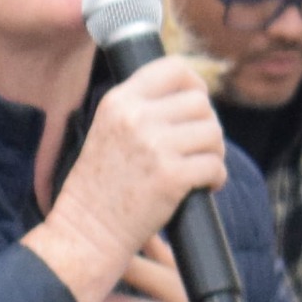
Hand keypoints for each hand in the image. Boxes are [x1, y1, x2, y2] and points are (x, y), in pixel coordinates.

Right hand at [24, 53, 228, 301]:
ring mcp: (155, 146)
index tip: (195, 106)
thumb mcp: (108, 131)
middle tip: (197, 149)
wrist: (86, 232)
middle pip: (201, 103)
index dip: (195, 84)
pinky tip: (203, 188)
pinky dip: (216, 178)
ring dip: (214, 152)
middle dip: (207, 126)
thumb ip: (141, 109)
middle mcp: (136, 117)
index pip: (174, 69)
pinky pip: (215, 165)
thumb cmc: (99, 187)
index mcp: (119, 101)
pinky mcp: (171, 177)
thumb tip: (192, 95)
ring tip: (200, 169)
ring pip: (213, 132)